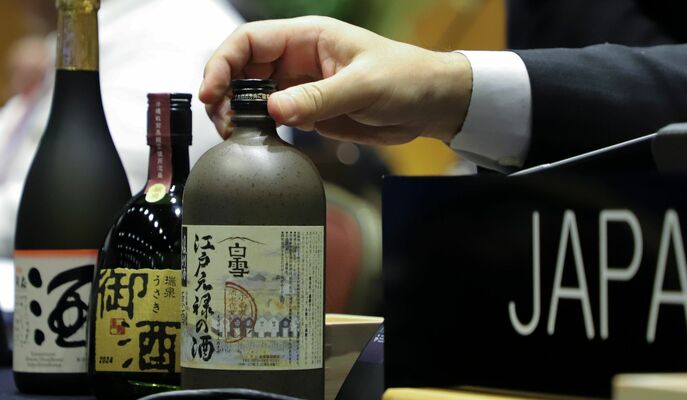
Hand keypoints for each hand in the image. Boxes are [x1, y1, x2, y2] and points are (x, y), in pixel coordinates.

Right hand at [199, 16, 471, 144]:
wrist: (431, 104)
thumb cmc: (406, 78)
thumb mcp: (364, 86)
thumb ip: (319, 98)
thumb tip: (274, 109)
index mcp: (308, 38)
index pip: (250, 42)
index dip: (224, 63)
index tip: (213, 91)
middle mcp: (298, 60)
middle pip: (243, 69)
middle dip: (225, 92)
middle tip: (223, 121)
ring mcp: (302, 87)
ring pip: (253, 95)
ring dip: (238, 113)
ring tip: (234, 134)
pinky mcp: (310, 111)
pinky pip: (274, 117)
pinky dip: (259, 128)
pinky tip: (255, 141)